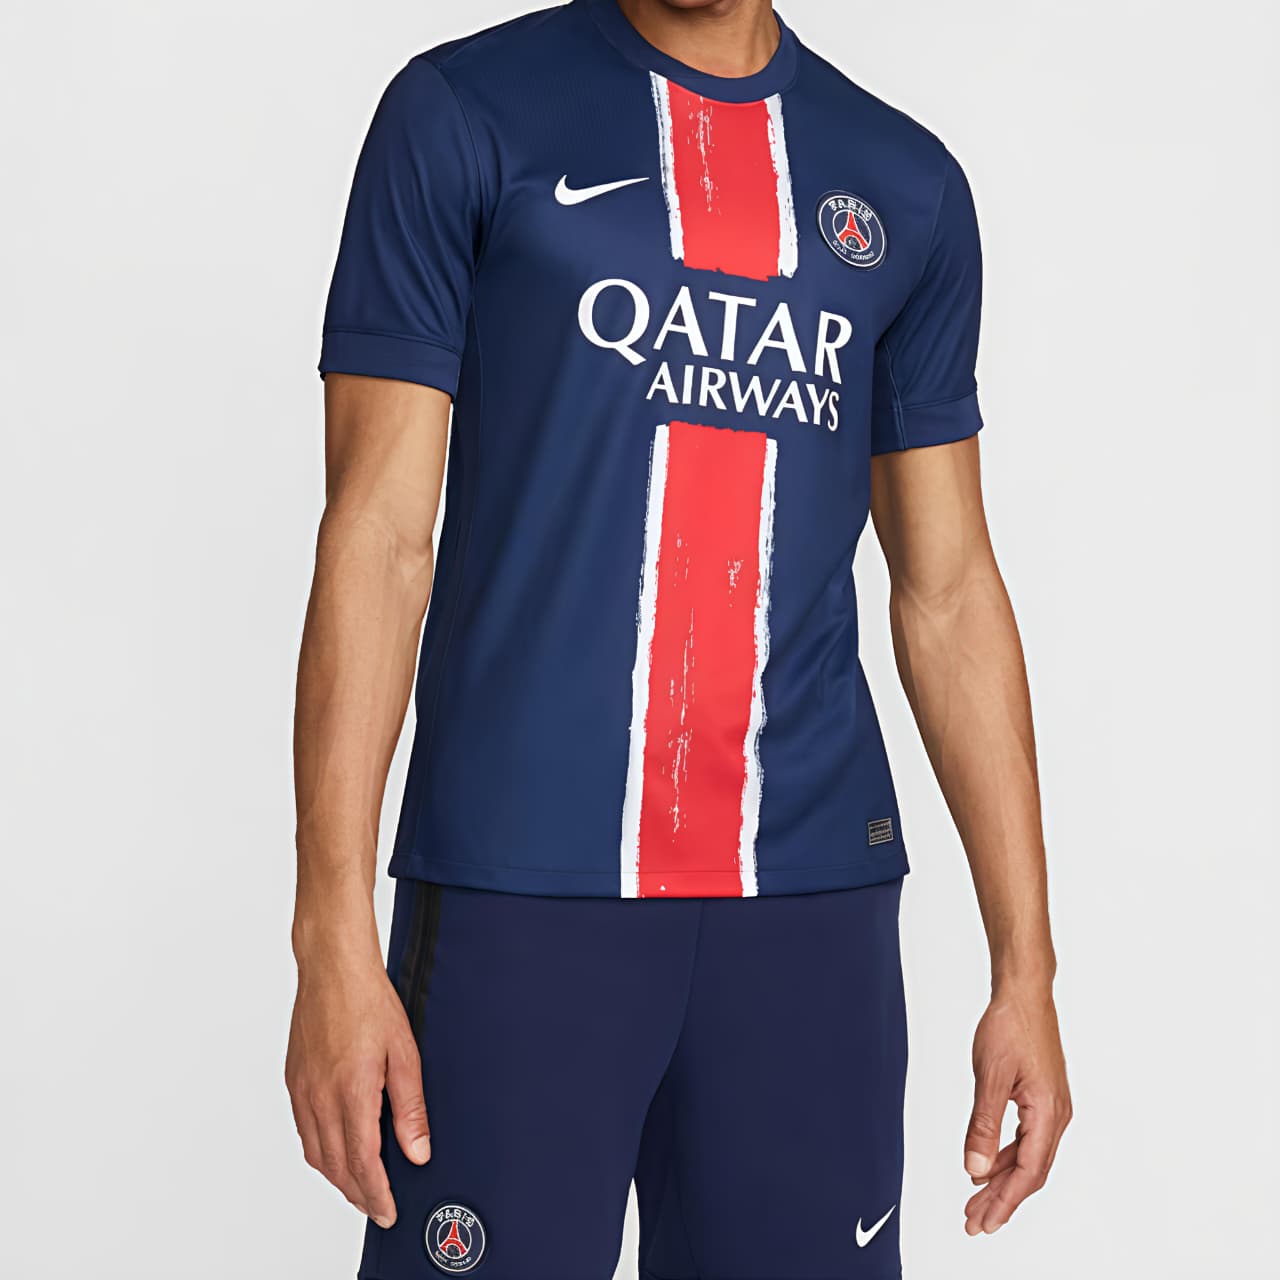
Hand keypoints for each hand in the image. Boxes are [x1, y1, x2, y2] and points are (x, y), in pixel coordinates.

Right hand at [285, 949, 429, 1226]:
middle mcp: (321, 1097)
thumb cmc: (370, 1001)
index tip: (388, 1212)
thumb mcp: (405, 1052)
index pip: (362, 1163)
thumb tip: (417, 1151)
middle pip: (336, 1167)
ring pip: (315, 1153)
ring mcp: (303, 1090)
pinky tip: (335, 1151)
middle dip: (359, 1194)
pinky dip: (320, 1152)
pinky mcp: (294, 1081)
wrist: (333, 968)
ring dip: (337, 1177)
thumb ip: (410, 1107)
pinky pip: (304, 1130)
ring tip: (361, 1187)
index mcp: (352, 1092)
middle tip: (379, 1208)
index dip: (376, 1195)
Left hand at [963, 984, 1070, 1234]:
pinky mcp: (1042, 1098)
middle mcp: (1056, 1115)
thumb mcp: (990, 1077)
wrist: (1023, 993)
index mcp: (1048, 1113)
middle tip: (974, 1222)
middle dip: (1001, 1200)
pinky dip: (1005, 1156)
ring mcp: (1051, 1107)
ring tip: (975, 1200)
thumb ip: (983, 1125)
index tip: (984, 1223)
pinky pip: (1026, 1139)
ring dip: (1001, 1180)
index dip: (1005, 1202)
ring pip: (1027, 1157)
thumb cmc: (1010, 1026)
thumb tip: (975, 1167)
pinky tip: (986, 1164)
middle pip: (1029, 1172)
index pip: (1027, 1173)